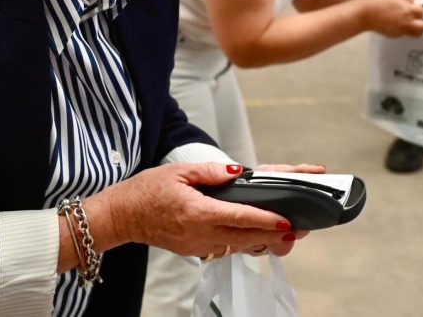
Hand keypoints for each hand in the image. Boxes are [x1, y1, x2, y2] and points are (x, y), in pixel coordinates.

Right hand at [97, 162, 300, 258]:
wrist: (122, 216)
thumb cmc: (147, 191)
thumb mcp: (178, 172)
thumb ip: (210, 172)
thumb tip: (237, 172)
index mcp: (197, 213)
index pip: (239, 217)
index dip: (265, 219)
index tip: (286, 220)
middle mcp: (201, 234)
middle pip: (246, 238)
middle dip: (275, 235)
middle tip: (300, 229)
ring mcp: (199, 245)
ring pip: (239, 246)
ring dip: (264, 241)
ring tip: (289, 234)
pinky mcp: (197, 250)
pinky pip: (227, 248)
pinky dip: (246, 242)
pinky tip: (261, 236)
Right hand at [363, 0, 422, 36]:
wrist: (364, 13)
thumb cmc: (378, 0)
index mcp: (409, 10)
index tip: (422, 7)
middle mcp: (407, 22)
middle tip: (421, 17)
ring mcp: (401, 30)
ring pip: (416, 33)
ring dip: (417, 28)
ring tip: (413, 22)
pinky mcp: (394, 35)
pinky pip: (405, 33)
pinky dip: (405, 29)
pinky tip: (399, 23)